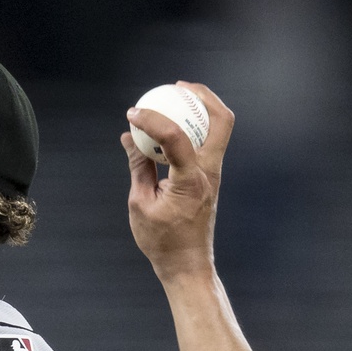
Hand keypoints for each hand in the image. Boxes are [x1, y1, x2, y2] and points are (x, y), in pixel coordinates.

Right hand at [121, 82, 232, 281]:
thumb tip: (130, 137)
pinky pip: (207, 142)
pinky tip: (172, 125)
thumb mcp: (140, 203)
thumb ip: (138, 166)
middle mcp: (209, 172)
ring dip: (201, 108)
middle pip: (221, 120)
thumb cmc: (161, 240)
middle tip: (177, 86)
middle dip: (203, 96)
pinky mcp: (210, 178)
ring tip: (176, 97)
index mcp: (191, 180)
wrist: (187, 264)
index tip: (132, 114)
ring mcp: (214, 174)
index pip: (175, 137)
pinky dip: (194, 127)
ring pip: (220, 128)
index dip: (152, 120)